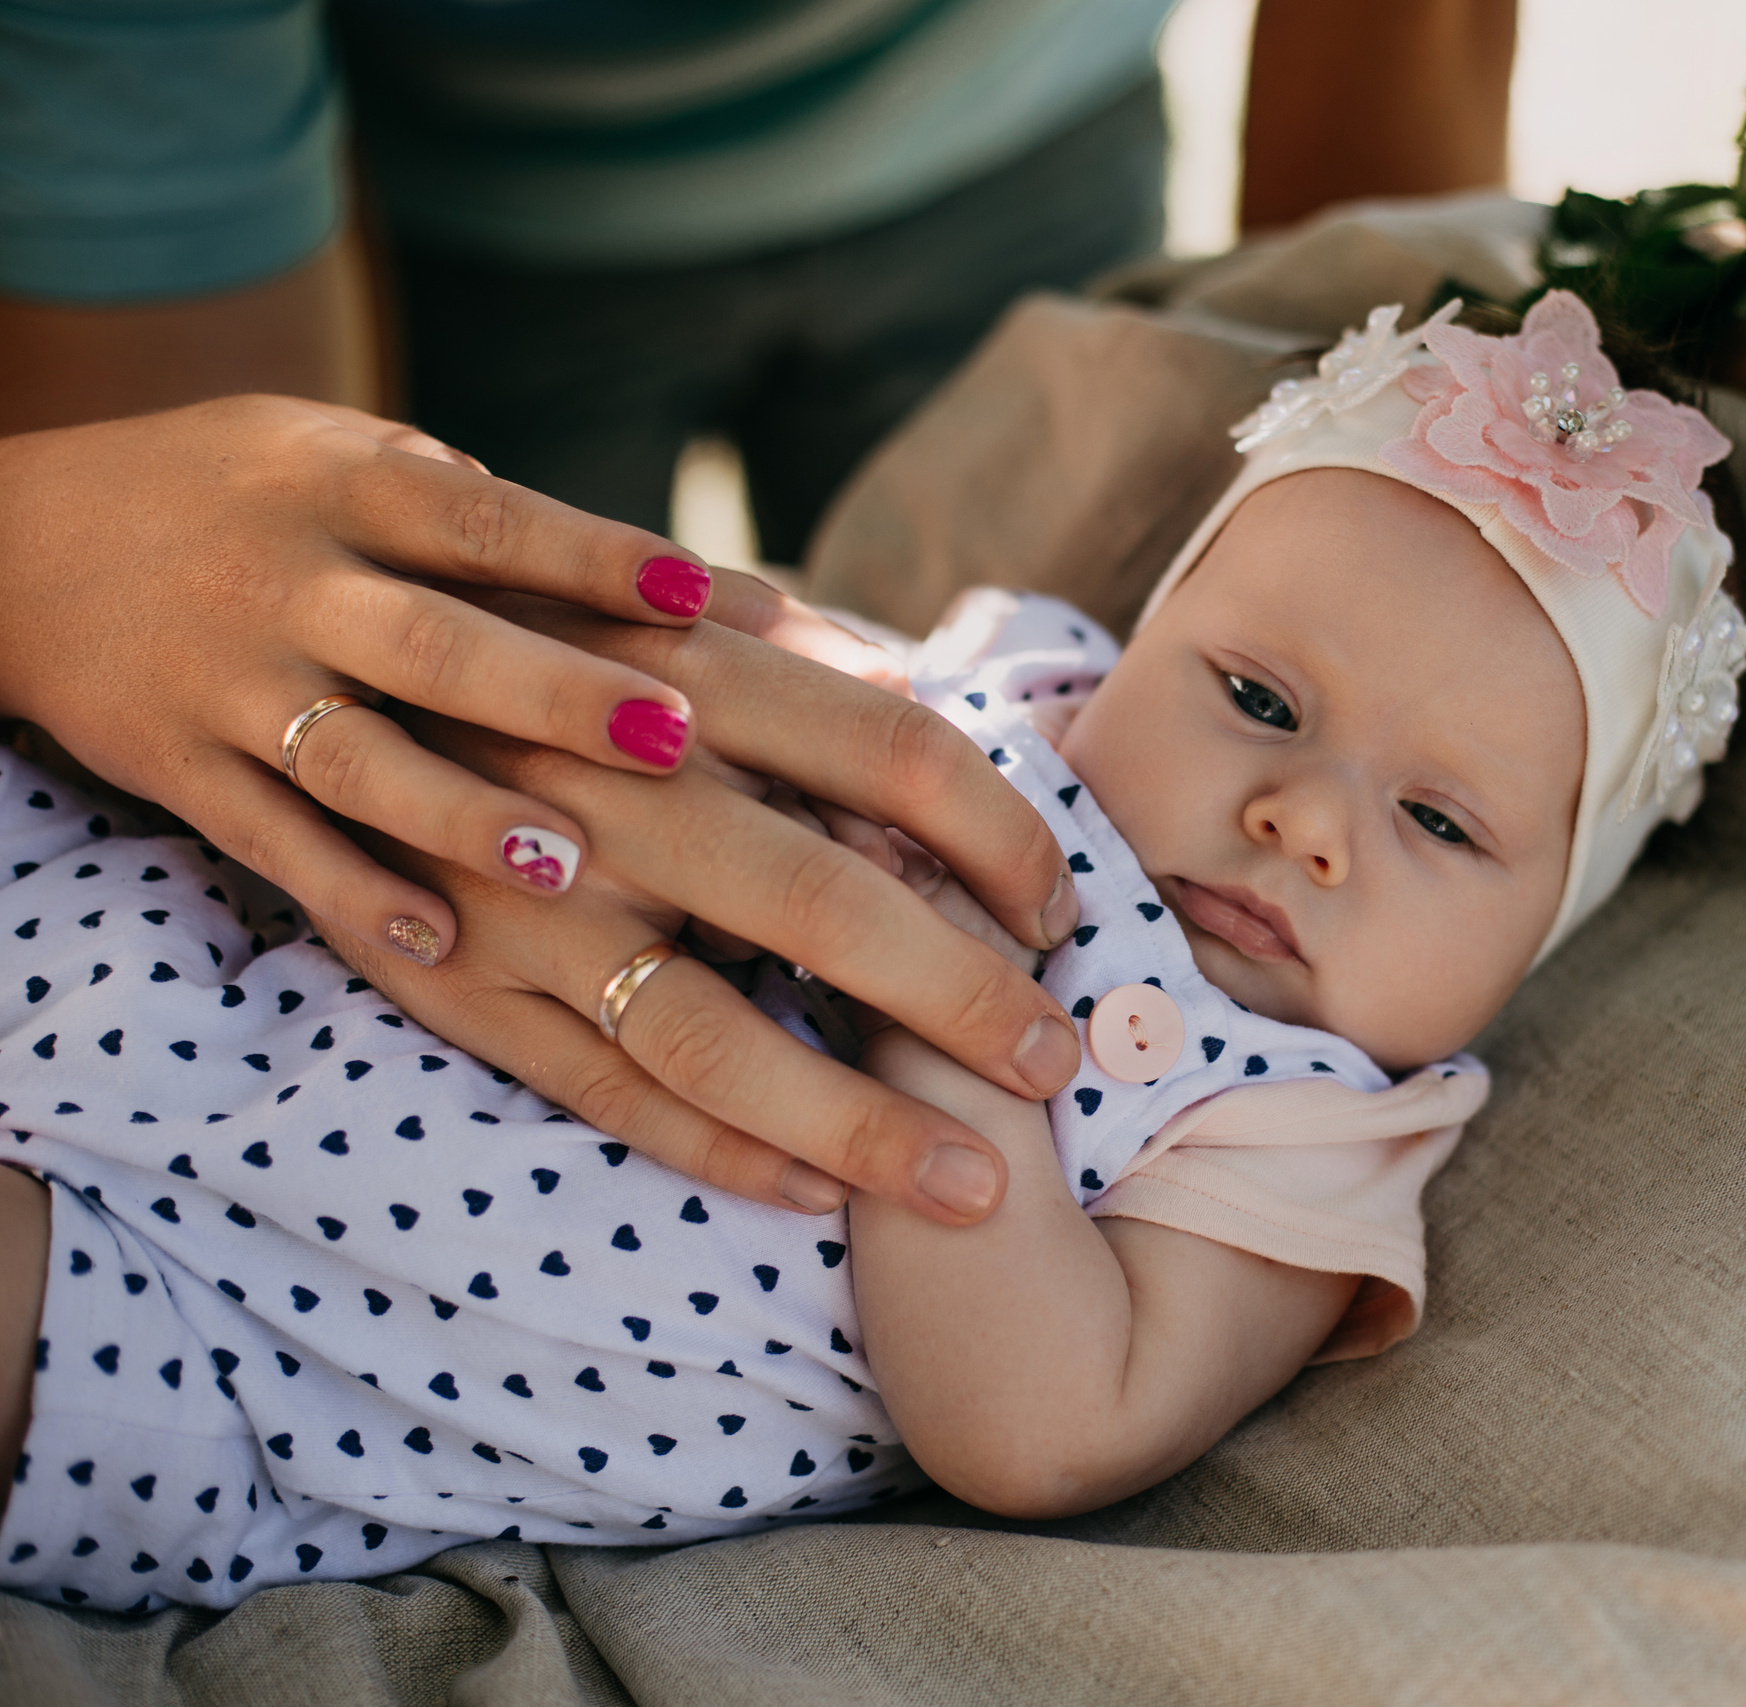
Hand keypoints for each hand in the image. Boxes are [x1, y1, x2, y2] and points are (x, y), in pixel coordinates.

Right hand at [0, 395, 719, 967]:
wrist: (12, 536)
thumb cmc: (241, 494)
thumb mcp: (336, 455)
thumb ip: (473, 510)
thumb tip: (654, 572)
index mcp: (343, 488)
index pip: (486, 522)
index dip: (593, 556)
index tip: (703, 589)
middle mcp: (285, 581)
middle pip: (433, 646)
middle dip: (552, 692)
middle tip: (671, 733)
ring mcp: (225, 681)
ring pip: (354, 760)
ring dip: (461, 815)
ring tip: (566, 860)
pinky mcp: (176, 764)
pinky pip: (269, 838)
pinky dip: (350, 891)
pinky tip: (439, 937)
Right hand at [326, 593, 1085, 1223]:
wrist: (279, 640)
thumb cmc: (527, 634)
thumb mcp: (647, 609)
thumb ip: (784, 652)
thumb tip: (922, 698)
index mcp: (683, 672)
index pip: (895, 750)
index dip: (1002, 836)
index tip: (1056, 908)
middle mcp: (607, 783)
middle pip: (824, 899)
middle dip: (962, 996)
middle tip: (1060, 1063)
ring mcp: (520, 899)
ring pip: (711, 1034)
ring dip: (857, 1119)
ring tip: (975, 1187)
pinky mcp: (454, 984)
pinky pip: (600, 1092)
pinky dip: (714, 1153)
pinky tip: (818, 1195)